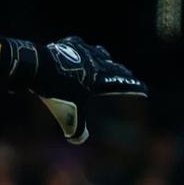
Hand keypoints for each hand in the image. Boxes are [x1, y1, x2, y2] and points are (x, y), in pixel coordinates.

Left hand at [0, 36, 146, 143]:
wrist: (39, 68)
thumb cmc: (57, 92)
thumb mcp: (69, 116)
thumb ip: (77, 130)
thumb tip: (78, 140)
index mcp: (101, 79)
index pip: (123, 84)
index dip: (134, 88)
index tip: (144, 90)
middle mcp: (95, 63)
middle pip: (114, 67)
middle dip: (122, 72)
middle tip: (128, 74)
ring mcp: (81, 51)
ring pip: (98, 53)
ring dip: (103, 57)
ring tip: (105, 59)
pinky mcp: (66, 45)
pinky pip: (77, 44)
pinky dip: (80, 47)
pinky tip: (79, 46)